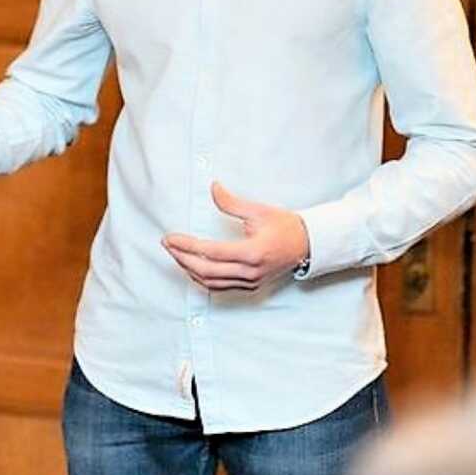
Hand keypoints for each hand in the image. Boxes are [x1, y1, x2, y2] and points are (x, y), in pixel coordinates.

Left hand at [162, 181, 308, 291]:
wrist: (307, 244)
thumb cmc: (285, 226)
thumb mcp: (258, 210)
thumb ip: (232, 202)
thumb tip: (213, 188)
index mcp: (252, 252)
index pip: (211, 252)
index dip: (187, 245)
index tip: (170, 238)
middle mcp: (250, 271)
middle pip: (206, 270)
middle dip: (182, 258)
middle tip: (168, 246)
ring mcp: (251, 281)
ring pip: (211, 282)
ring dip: (190, 270)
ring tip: (176, 255)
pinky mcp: (251, 286)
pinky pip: (220, 286)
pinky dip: (203, 279)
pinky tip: (192, 268)